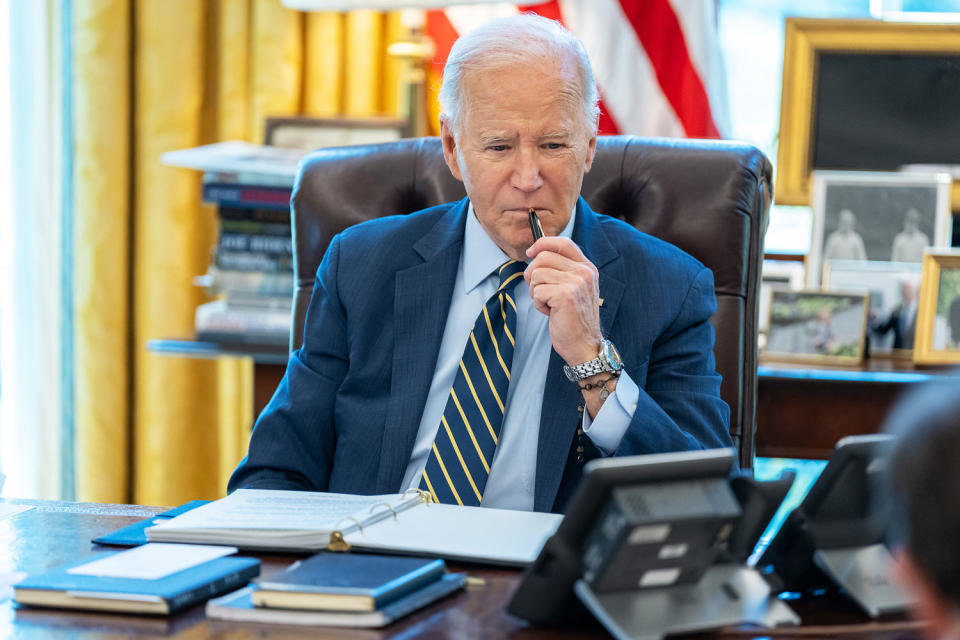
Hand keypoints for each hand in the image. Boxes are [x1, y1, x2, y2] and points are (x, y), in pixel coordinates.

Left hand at [524, 237, 601, 366]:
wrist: (584, 345)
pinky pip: (537, 291)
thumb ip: (561, 270)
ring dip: (536, 292)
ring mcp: (576, 283)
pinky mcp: (565, 295)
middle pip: (543, 257)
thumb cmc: (574, 318)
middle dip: (533, 274)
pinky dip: (538, 304)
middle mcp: (584, 272)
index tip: (530, 252)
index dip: (542, 243)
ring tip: (550, 304)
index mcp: (587, 268)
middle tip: (539, 290)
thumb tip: (535, 254)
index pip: (562, 242)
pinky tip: (551, 312)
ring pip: (537, 274)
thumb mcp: (573, 288)